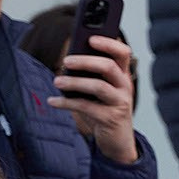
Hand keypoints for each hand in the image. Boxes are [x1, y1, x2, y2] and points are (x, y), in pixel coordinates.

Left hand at [48, 34, 137, 163]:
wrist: (117, 140)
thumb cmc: (104, 109)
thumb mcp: (101, 90)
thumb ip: (90, 75)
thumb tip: (68, 62)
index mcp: (122, 75)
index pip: (122, 53)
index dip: (109, 44)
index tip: (90, 39)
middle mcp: (125, 87)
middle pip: (109, 67)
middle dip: (86, 61)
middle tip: (66, 61)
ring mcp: (120, 102)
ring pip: (99, 86)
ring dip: (75, 82)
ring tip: (57, 81)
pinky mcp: (110, 118)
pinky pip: (86, 107)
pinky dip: (66, 103)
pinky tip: (53, 101)